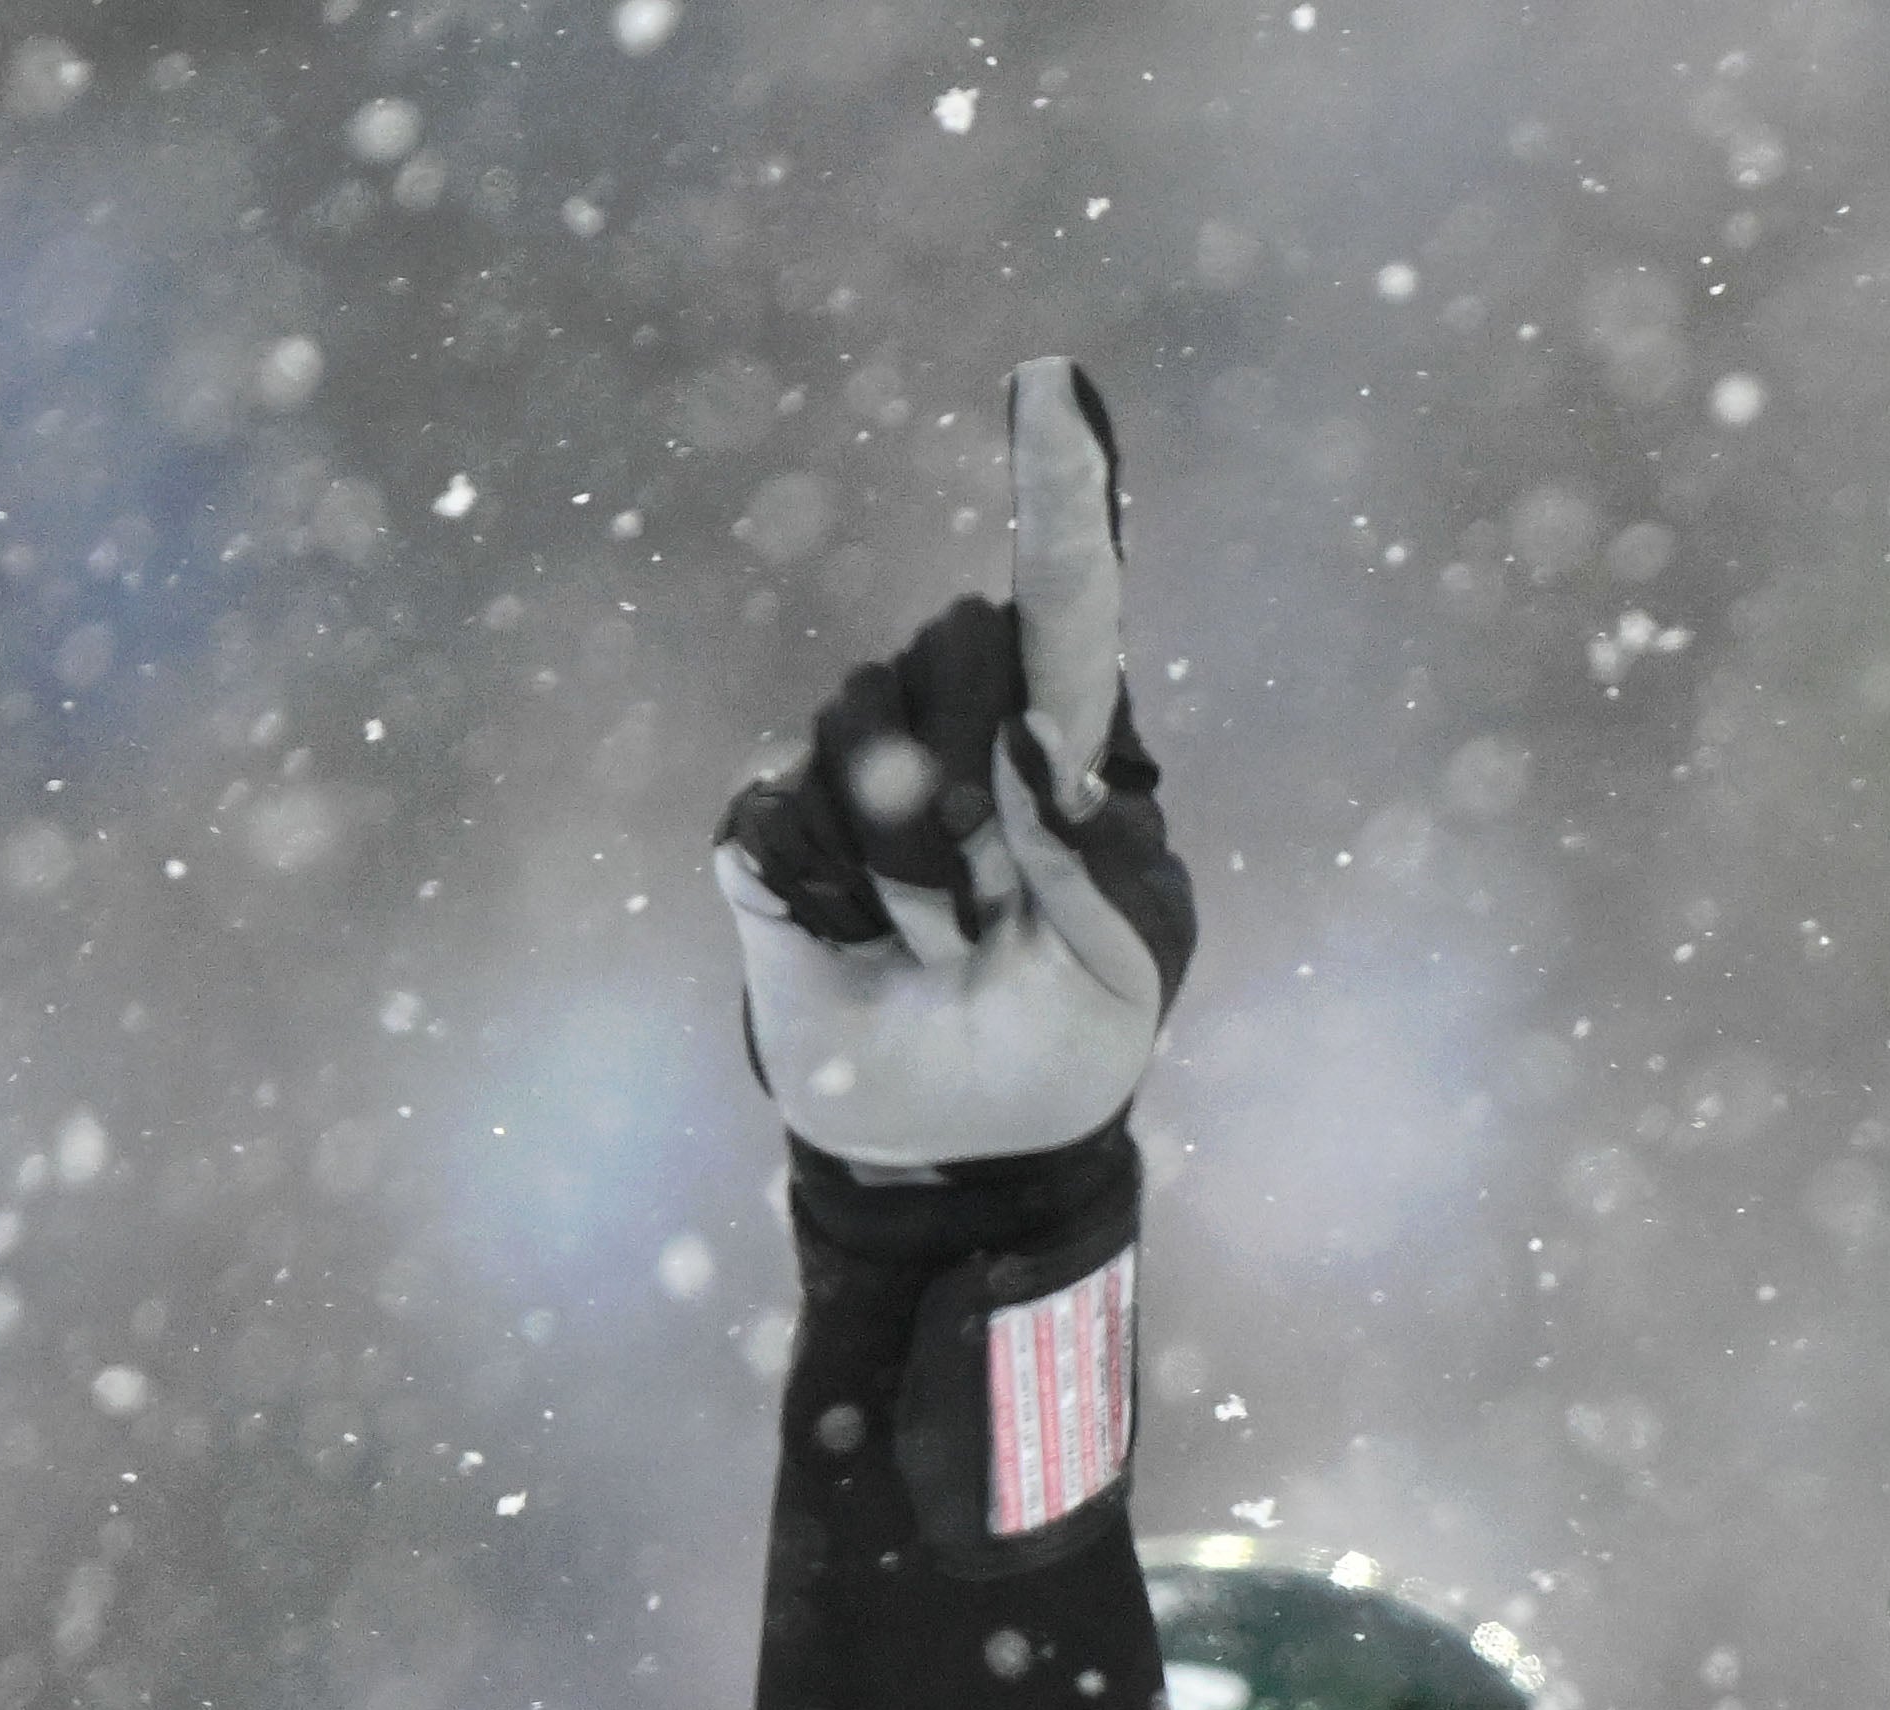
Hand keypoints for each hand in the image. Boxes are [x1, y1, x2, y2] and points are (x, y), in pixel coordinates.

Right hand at [712, 360, 1191, 1171]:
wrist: (954, 1148)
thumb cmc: (1061, 1046)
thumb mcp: (1124, 978)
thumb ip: (1098, 869)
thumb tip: (1036, 750)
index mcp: (1061, 750)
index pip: (1068, 603)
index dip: (1064, 492)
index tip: (1057, 379)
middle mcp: (953, 727)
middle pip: (955, 642)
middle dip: (978, 786)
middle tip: (996, 912)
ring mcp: (848, 769)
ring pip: (861, 733)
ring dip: (914, 873)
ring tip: (937, 947)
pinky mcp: (765, 829)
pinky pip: (784, 821)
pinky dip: (834, 909)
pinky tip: (861, 950)